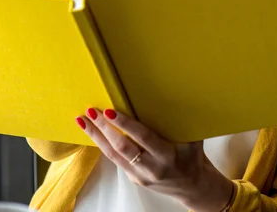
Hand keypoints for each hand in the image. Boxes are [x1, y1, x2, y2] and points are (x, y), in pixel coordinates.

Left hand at [75, 108, 233, 211]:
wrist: (193, 186)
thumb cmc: (193, 156)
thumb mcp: (193, 138)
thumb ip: (182, 119)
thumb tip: (177, 90)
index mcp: (167, 156)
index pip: (142, 137)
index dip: (125, 125)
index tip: (110, 112)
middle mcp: (151, 168)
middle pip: (122, 147)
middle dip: (104, 129)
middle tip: (91, 111)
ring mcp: (140, 176)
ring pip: (113, 155)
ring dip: (96, 136)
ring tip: (83, 120)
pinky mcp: (133, 179)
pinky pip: (115, 160)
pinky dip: (103, 145)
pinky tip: (93, 133)